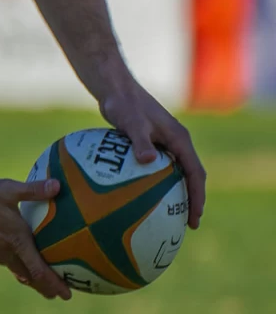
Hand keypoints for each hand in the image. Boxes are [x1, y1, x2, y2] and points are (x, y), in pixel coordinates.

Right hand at [0, 178, 71, 299]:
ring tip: (36, 277)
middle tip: (56, 294)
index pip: (39, 271)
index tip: (67, 296)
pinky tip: (10, 255)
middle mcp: (6, 252)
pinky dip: (12, 264)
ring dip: (28, 276)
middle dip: (44, 286)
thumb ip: (33, 190)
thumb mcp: (8, 189)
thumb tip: (58, 185)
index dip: (54, 284)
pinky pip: (1, 260)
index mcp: (18, 242)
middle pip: (29, 277)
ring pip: (14, 269)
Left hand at [99, 79, 206, 228]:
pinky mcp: (151, 143)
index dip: (197, 197)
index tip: (194, 217)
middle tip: (187, 224)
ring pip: (176, 173)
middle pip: (191, 176)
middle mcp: (176, 142)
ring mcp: (164, 143)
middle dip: (192, 200)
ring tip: (170, 216)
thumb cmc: (124, 104)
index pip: (195, 174)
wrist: (115, 89)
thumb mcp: (132, 122)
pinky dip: (157, 184)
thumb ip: (140, 141)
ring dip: (176, 194)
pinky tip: (143, 198)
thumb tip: (148, 161)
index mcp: (180, 140)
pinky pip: (159, 168)